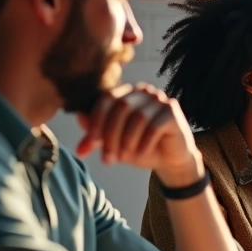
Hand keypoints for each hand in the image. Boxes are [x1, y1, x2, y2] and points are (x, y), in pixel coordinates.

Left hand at [76, 83, 202, 186]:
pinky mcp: (173, 110)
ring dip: (127, 141)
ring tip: (124, 158)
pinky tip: (141, 154)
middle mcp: (144, 91)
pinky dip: (144, 143)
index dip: (96, 121)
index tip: (90, 144)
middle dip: (111, 135)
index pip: (107, 99)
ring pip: (138, 117)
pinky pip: (154, 126)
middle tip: (107, 158)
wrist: (170, 159)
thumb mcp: (114, 142)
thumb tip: (78, 117)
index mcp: (127, 93)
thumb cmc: (141, 147)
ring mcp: (160, 99)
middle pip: (121, 107)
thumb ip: (96, 131)